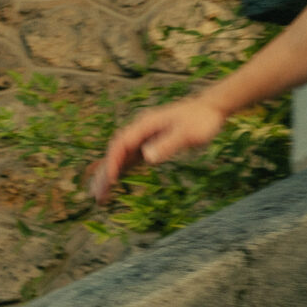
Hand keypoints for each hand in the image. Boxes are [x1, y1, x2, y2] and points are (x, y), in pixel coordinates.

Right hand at [89, 96, 229, 204]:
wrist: (210, 109)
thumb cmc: (201, 119)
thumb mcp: (188, 133)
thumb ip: (168, 144)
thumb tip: (147, 157)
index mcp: (145, 124)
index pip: (122, 144)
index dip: (113, 161)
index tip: (110, 180)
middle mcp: (140, 130)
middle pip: (116, 152)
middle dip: (104, 173)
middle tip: (96, 195)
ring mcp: (144, 138)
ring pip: (121, 158)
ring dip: (109, 175)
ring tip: (99, 197)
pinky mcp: (150, 145)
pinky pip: (131, 160)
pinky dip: (121, 172)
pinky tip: (114, 184)